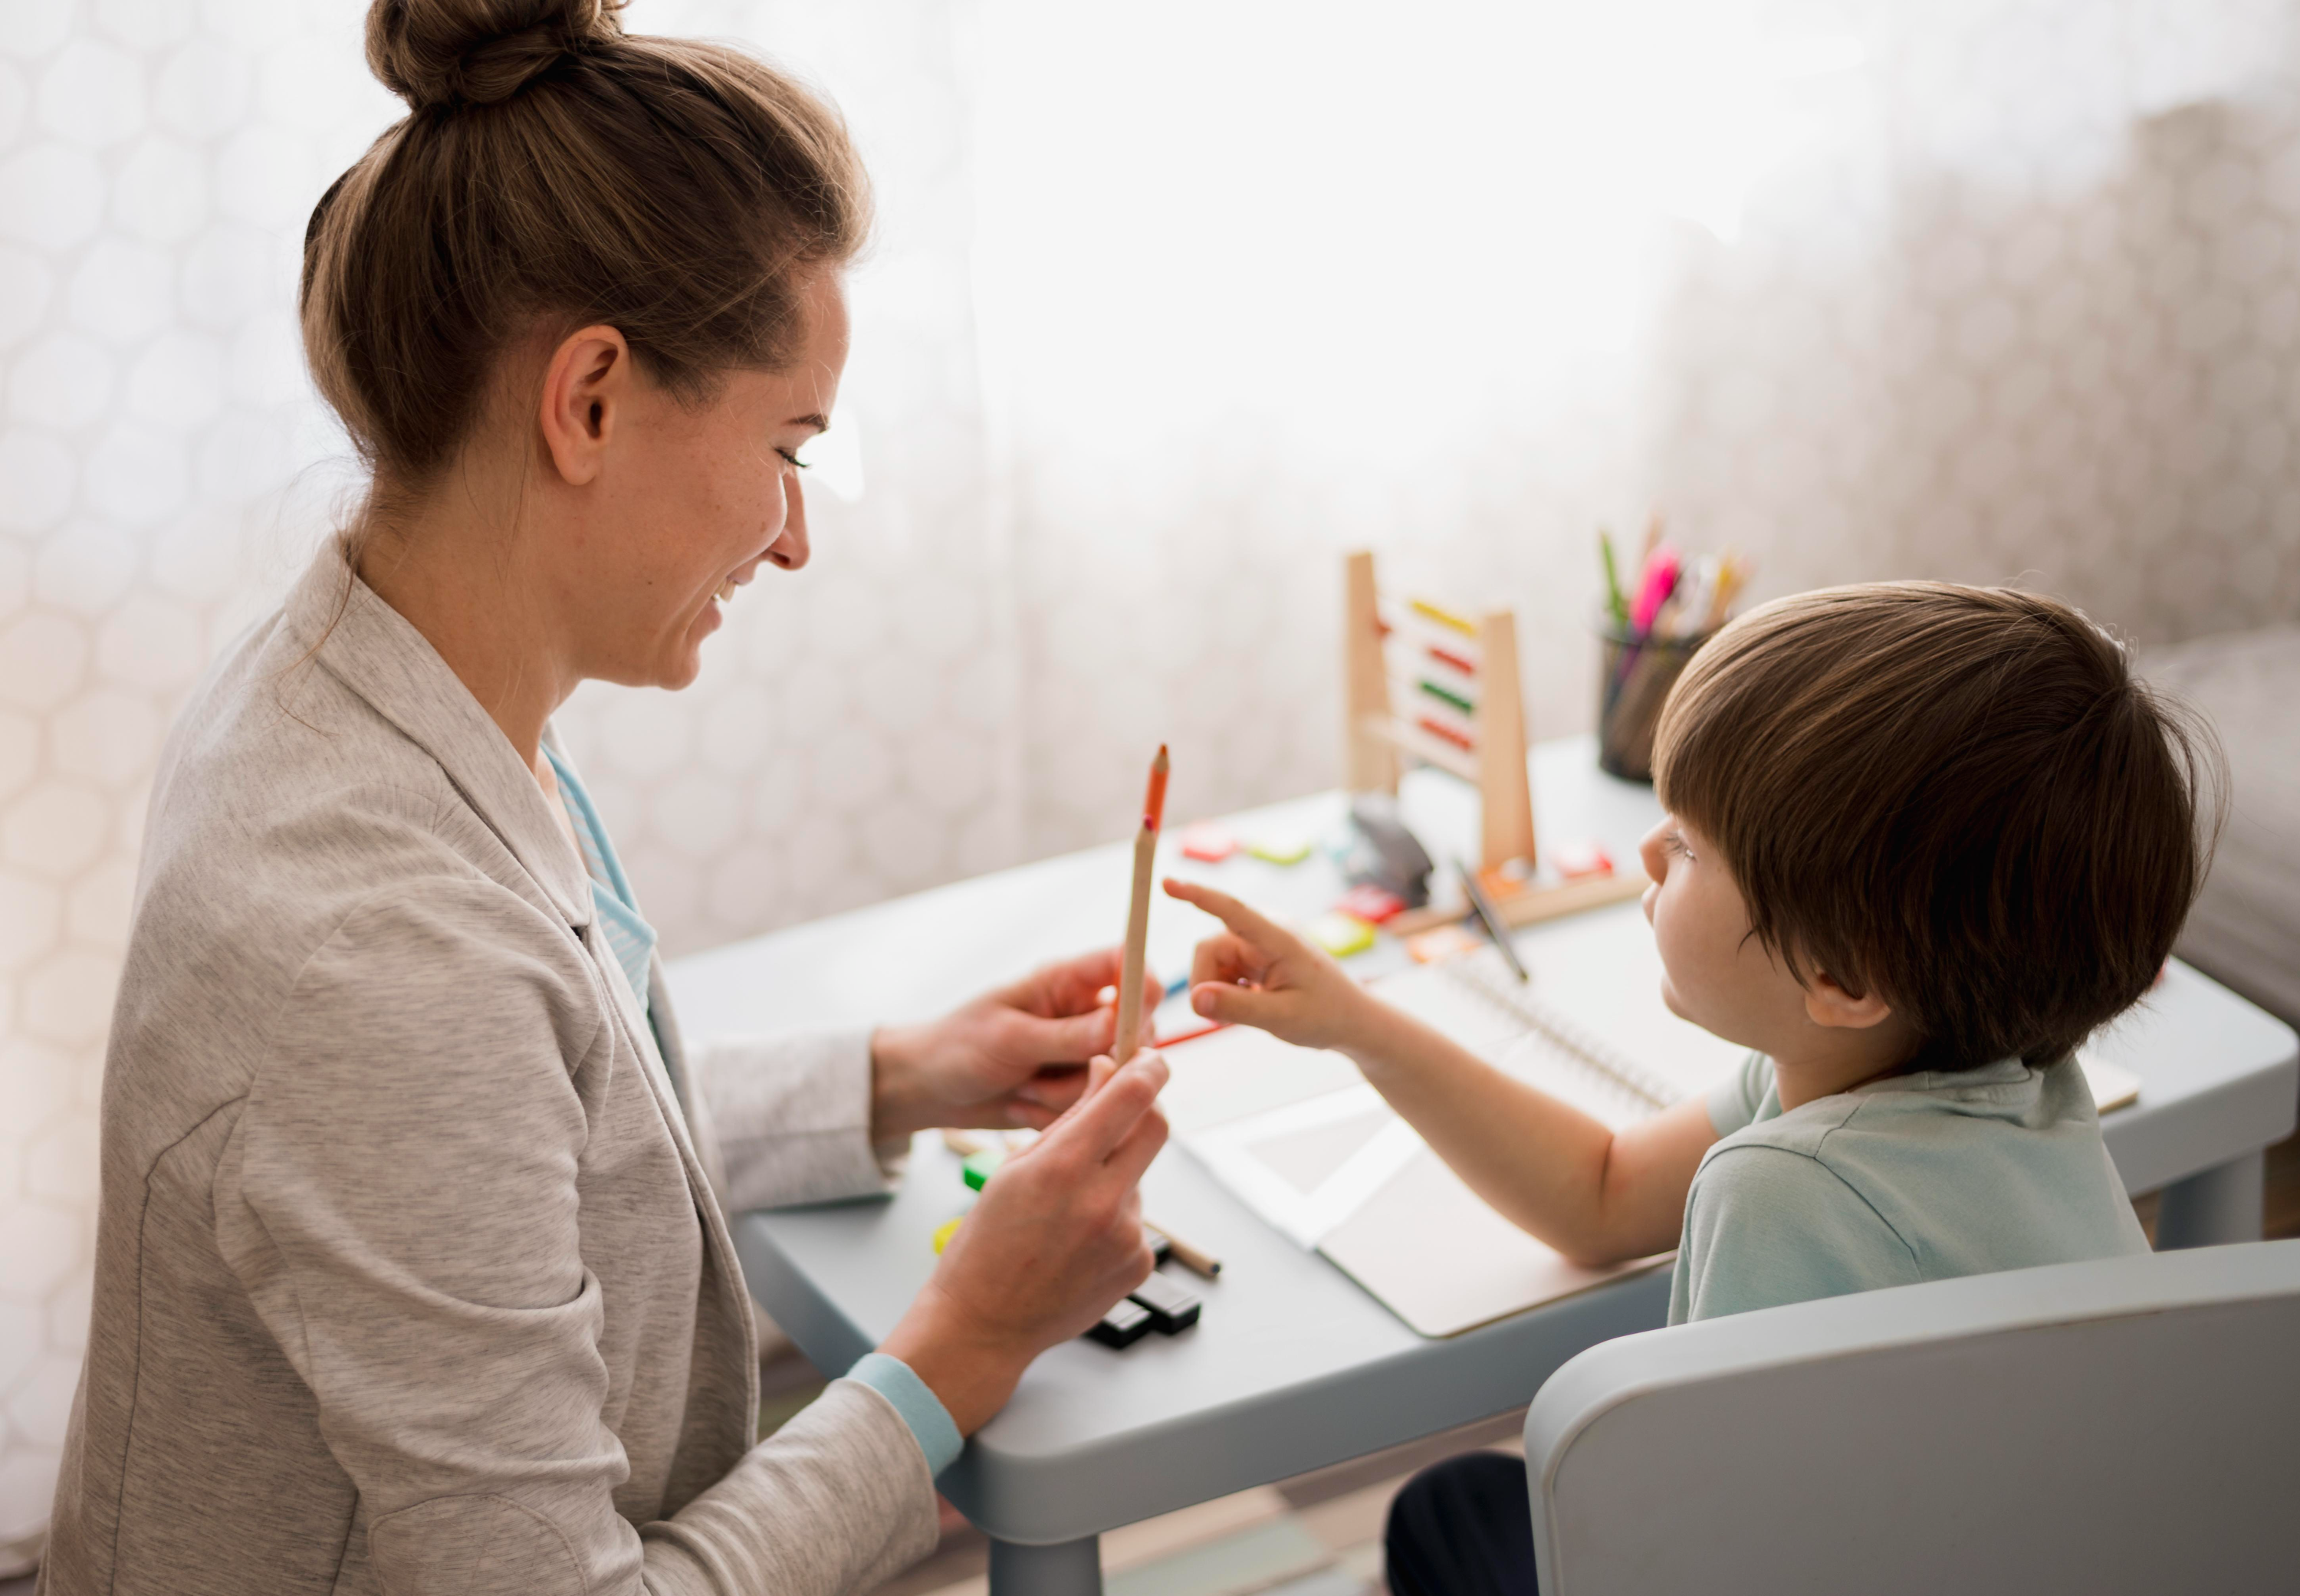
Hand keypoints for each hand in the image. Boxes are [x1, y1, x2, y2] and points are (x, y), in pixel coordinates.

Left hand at [870, 949, 1161, 1141]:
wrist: (930, 1090)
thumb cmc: (958, 1047)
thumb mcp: (1009, 1038)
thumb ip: (1066, 1035)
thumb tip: (1119, 1024)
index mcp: (1066, 982)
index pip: (1126, 964)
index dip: (1143, 987)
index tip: (1135, 1023)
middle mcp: (1083, 1014)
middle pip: (1138, 1030)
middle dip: (1104, 1062)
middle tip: (1060, 1071)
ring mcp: (1082, 1054)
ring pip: (1117, 1077)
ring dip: (1069, 1094)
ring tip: (1023, 1087)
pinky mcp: (1076, 1090)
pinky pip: (1095, 1107)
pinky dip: (1058, 1114)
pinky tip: (1022, 1105)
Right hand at [878, 1049, 1170, 1432]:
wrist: (984, 1324)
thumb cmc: (986, 1243)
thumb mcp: (1014, 1168)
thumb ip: (1070, 1119)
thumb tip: (1109, 1072)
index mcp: (1063, 1168)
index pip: (1131, 1097)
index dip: (1148, 1068)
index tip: (1151, 1057)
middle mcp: (1102, 1202)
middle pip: (1157, 1128)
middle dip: (1145, 1108)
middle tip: (1125, 1106)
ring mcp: (1126, 1237)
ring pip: (1139, 1176)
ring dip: (1116, 1174)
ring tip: (1067, 1209)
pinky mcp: (1139, 1263)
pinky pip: (1136, 1219)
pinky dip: (1114, 1216)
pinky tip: (1076, 1241)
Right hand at [1162, 878, 1369, 1052]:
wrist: (1350, 1021)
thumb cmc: (1325, 1016)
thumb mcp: (1282, 1018)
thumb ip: (1237, 1008)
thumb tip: (1194, 998)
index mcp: (1278, 938)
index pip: (1231, 911)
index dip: (1197, 896)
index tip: (1167, 883)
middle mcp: (1265, 932)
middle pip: (1208, 948)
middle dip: (1207, 983)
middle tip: (1223, 1018)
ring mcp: (1258, 943)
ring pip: (1210, 961)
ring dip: (1218, 990)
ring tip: (1248, 1010)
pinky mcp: (1254, 955)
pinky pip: (1220, 969)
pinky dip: (1226, 991)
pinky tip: (1251, 1003)